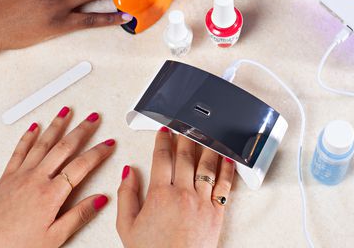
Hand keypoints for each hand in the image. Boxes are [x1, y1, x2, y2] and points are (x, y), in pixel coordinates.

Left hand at [0, 108, 114, 247]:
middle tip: (93, 118)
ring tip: (67, 111)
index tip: (109, 144)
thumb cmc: (15, 247)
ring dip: (57, 125)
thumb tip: (101, 199)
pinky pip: (19, 151)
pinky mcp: (6, 177)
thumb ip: (79, 215)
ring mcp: (20, 175)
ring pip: (42, 143)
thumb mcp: (55, 238)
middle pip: (64, 147)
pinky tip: (34, 127)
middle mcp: (36, 179)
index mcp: (51, 194)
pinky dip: (28, 136)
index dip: (98, 152)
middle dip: (81, 130)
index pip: (81, 166)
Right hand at [117, 128, 234, 247]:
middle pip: (185, 157)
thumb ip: (126, 196)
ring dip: (206, 147)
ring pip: (206, 166)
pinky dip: (227, 170)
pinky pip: (224, 185)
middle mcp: (183, 193)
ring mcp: (202, 201)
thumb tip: (128, 172)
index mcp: (160, 194)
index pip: (162, 158)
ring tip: (207, 135)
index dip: (163, 141)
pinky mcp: (216, 212)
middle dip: (185, 137)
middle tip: (185, 126)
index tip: (165, 131)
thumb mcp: (127, 226)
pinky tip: (227, 159)